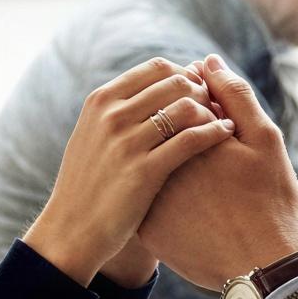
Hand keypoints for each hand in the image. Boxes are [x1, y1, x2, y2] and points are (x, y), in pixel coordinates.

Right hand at [24, 59, 234, 286]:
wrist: (71, 229)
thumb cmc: (88, 183)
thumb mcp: (92, 135)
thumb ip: (117, 109)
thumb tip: (154, 86)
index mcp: (101, 100)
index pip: (156, 68)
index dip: (184, 74)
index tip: (199, 88)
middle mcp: (112, 116)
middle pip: (175, 83)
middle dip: (202, 90)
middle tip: (217, 105)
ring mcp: (127, 143)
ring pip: (185, 108)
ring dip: (211, 110)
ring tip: (223, 119)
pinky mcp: (144, 171)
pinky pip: (190, 140)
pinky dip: (214, 132)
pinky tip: (226, 134)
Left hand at [136, 57, 297, 289]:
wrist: (264, 269)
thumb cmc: (271, 202)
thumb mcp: (264, 140)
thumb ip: (234, 95)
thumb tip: (207, 60)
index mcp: (188, 138)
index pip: (177, 104)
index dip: (200, 108)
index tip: (220, 127)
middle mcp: (159, 166)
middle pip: (158, 134)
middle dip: (181, 135)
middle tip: (215, 162)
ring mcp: (149, 200)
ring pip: (150, 167)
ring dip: (168, 164)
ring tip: (206, 185)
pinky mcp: (147, 229)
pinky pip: (146, 202)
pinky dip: (163, 197)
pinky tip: (193, 209)